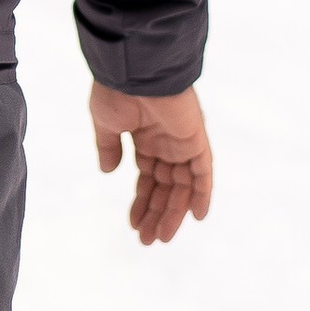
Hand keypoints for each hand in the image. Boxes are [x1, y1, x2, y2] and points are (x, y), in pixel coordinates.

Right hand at [89, 83, 213, 246]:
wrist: (133, 69)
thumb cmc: (115, 90)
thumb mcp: (106, 124)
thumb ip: (109, 148)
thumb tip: (108, 171)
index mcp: (145, 136)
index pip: (147, 177)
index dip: (140, 200)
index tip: (132, 223)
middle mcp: (166, 141)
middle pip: (165, 186)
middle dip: (155, 213)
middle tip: (145, 241)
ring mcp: (182, 141)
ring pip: (181, 186)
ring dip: (172, 212)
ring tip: (159, 238)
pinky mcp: (196, 139)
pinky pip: (204, 172)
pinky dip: (202, 194)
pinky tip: (196, 217)